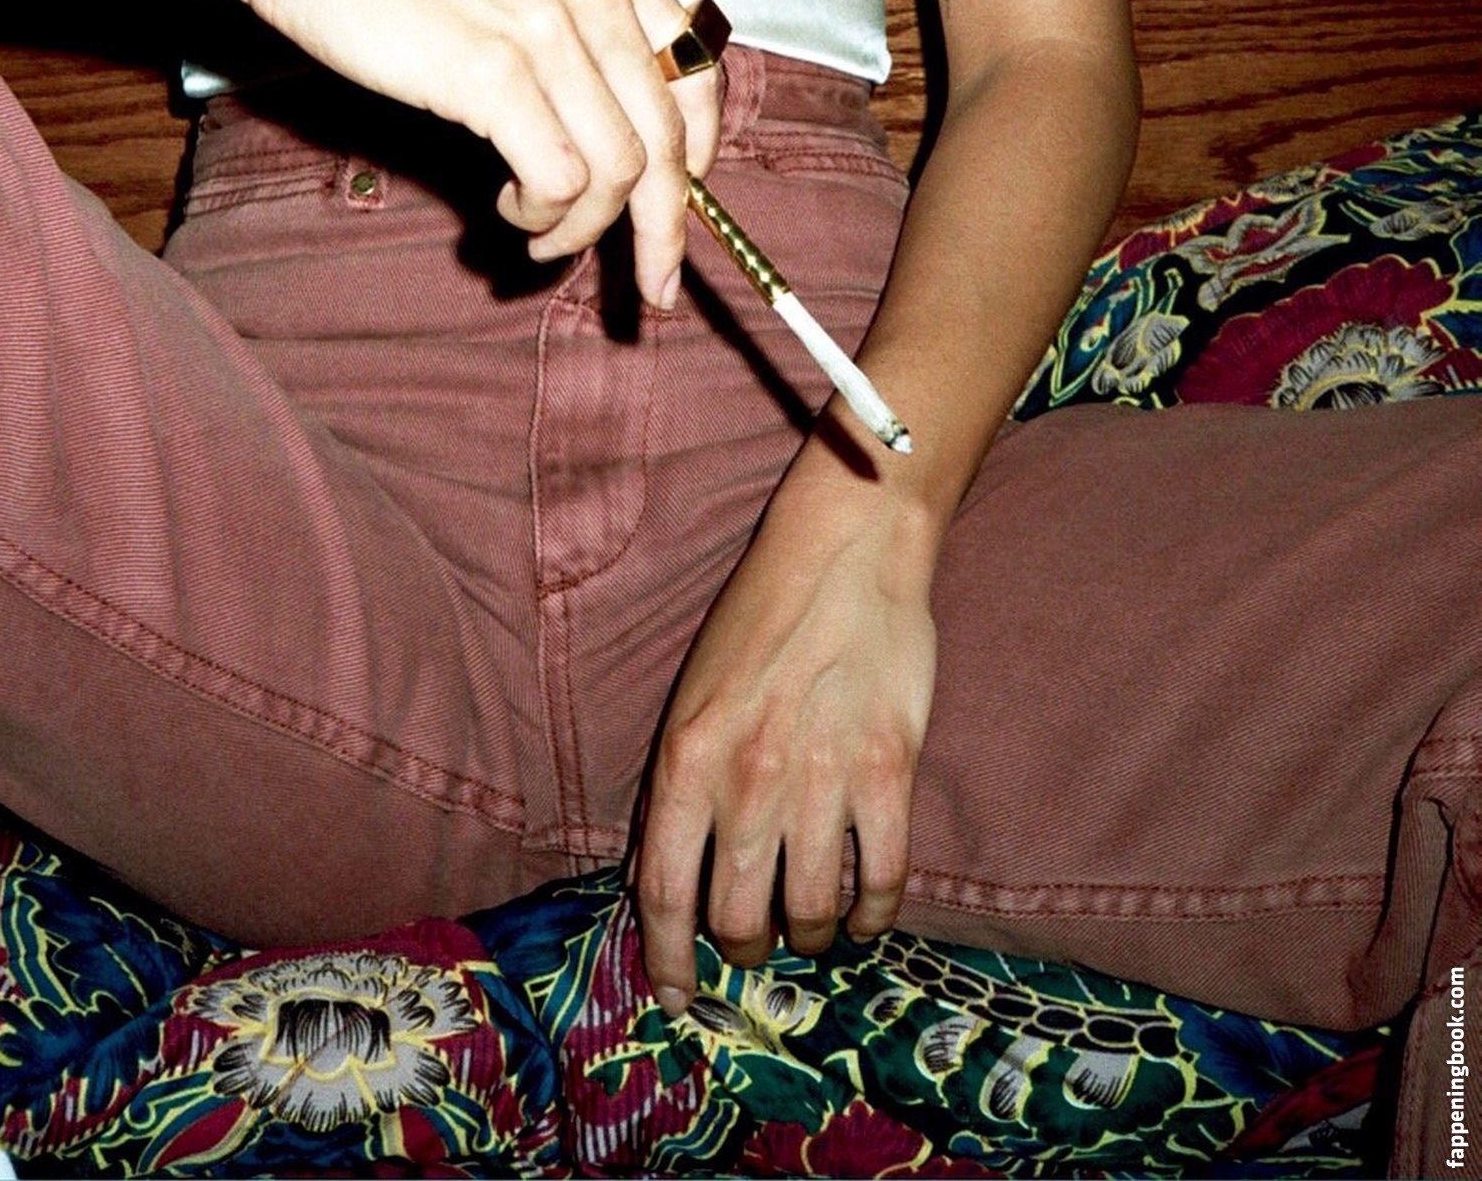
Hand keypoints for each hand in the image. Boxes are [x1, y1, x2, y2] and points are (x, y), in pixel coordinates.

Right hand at [232, 0, 721, 308]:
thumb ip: (573, 28)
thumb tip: (608, 131)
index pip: (699, 73)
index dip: (698, 156)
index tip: (679, 207)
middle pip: (669, 139)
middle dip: (666, 229)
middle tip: (654, 286)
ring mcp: (547, 30)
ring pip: (620, 171)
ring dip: (584, 228)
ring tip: (540, 235)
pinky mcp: (493, 72)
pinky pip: (559, 179)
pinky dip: (544, 215)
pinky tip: (510, 208)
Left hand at [632, 469, 940, 1010]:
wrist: (844, 554)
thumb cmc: (760, 617)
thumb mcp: (693, 696)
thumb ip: (682, 782)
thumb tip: (668, 869)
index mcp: (685, 759)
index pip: (662, 891)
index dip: (666, 958)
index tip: (673, 996)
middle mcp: (746, 783)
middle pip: (736, 920)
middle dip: (741, 951)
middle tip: (752, 947)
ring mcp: (821, 784)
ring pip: (807, 914)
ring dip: (806, 936)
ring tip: (808, 927)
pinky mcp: (888, 775)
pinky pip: (881, 883)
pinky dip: (871, 918)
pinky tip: (864, 917)